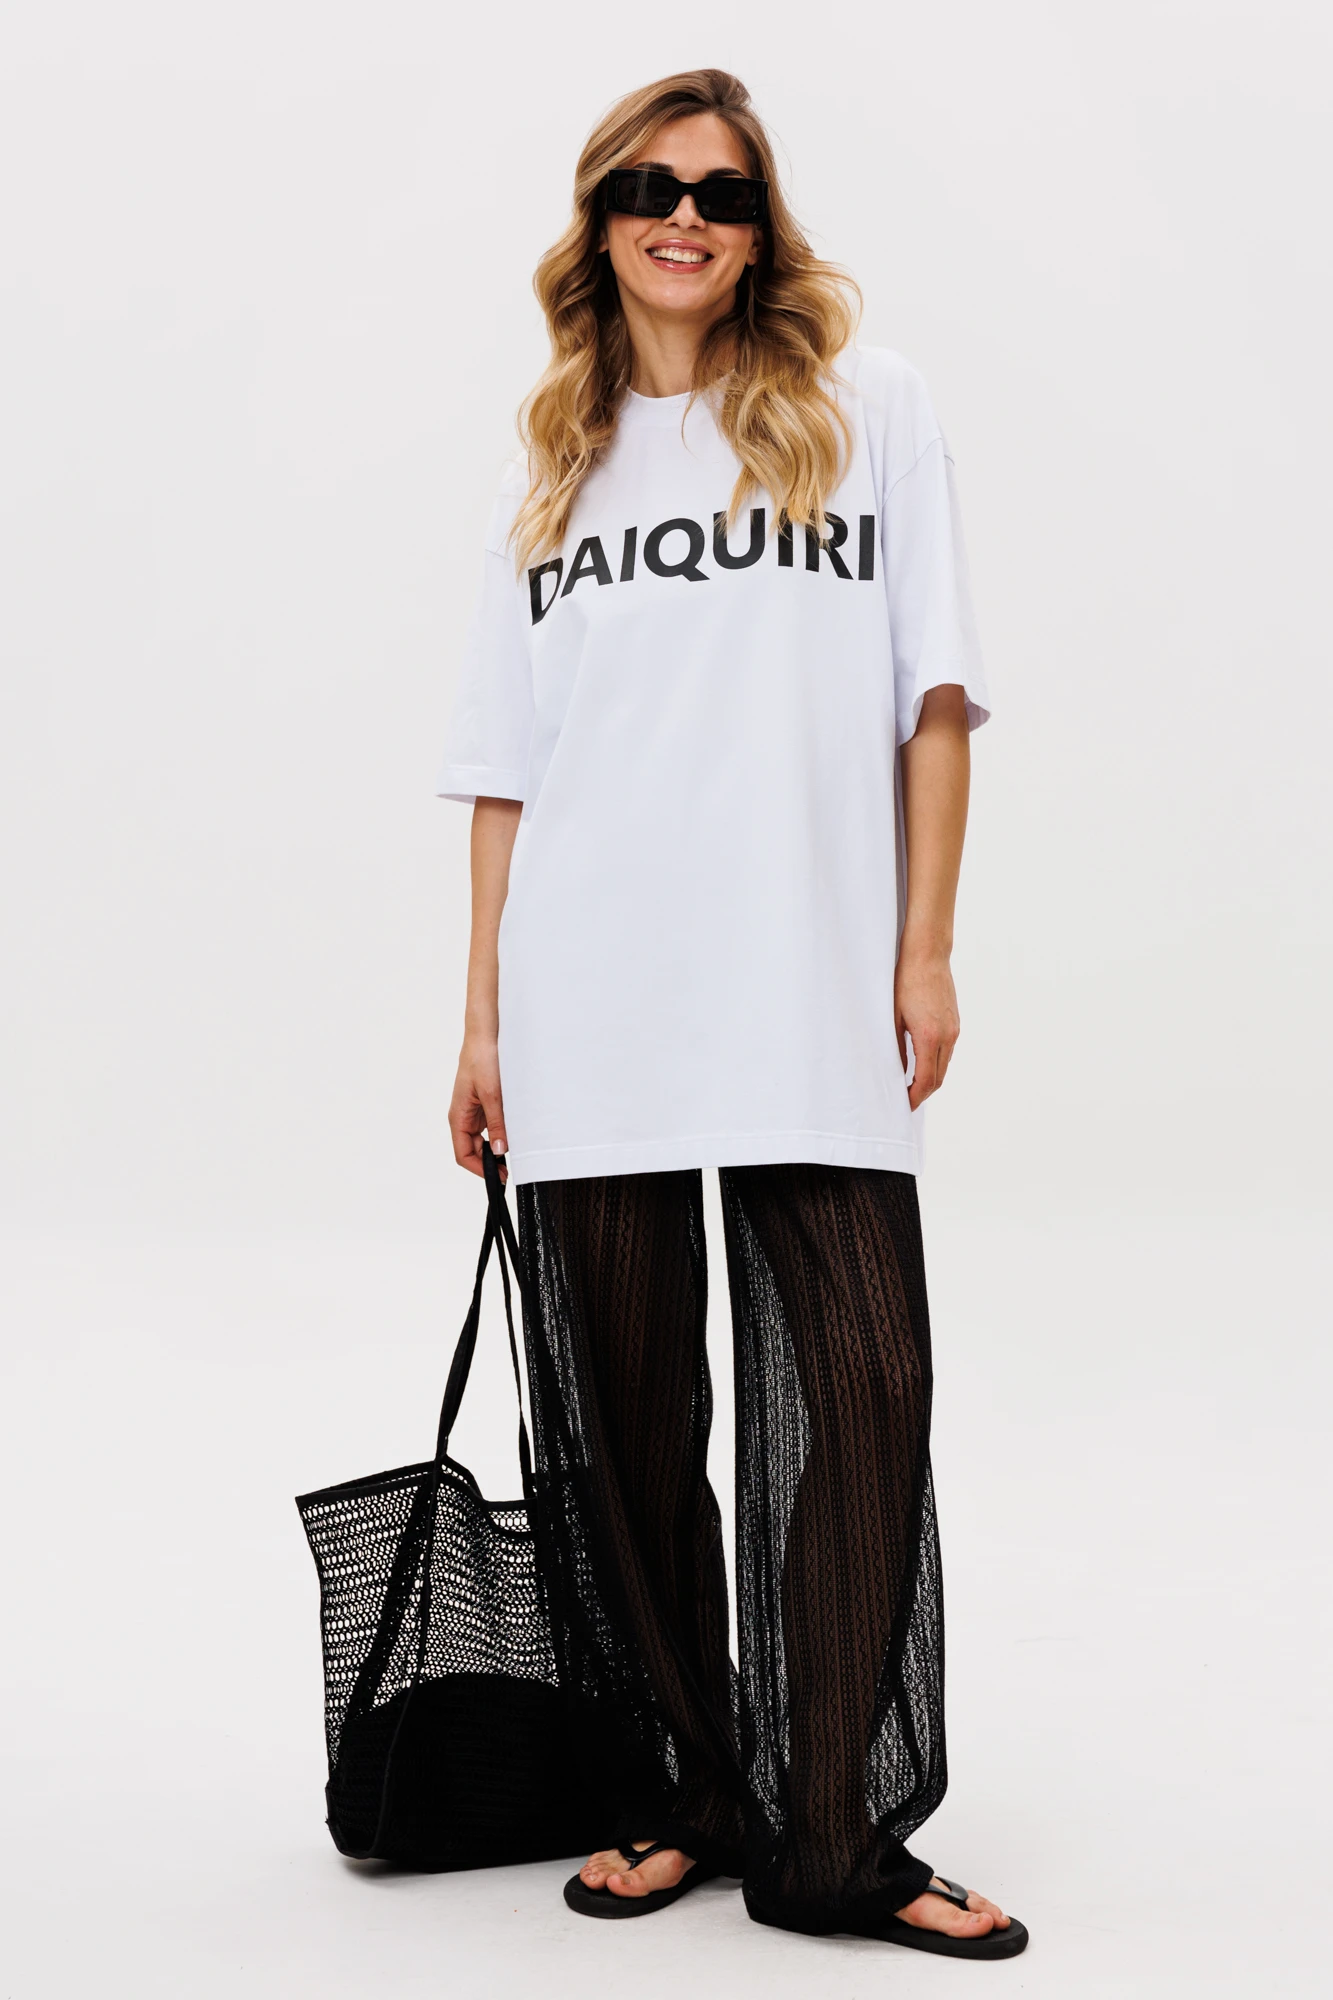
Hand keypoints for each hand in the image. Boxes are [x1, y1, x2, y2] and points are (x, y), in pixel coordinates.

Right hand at [449, 1036, 507, 1177]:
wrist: (486, 1036)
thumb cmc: (482, 1059)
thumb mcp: (492, 1094)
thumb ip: (497, 1123)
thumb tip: (500, 1150)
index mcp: (459, 1116)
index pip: (464, 1154)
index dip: (480, 1169)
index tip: (498, 1176)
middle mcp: (464, 1116)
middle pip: (473, 1150)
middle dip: (490, 1161)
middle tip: (510, 1169)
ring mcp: (474, 1111)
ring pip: (483, 1139)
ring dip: (497, 1146)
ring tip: (515, 1150)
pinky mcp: (484, 1104)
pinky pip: (491, 1125)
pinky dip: (501, 1132)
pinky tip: (513, 1132)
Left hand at [894, 947, 959, 1110]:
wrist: (927, 955)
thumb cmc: (904, 982)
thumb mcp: (892, 1017)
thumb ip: (896, 1048)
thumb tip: (897, 1072)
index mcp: (929, 1036)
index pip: (927, 1080)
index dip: (915, 1097)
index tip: (903, 1106)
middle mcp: (947, 1036)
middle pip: (939, 1078)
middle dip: (923, 1093)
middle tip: (906, 1101)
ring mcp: (954, 1029)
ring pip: (945, 1065)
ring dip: (930, 1079)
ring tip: (911, 1086)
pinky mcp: (955, 1022)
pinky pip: (947, 1051)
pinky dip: (936, 1064)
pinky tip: (922, 1064)